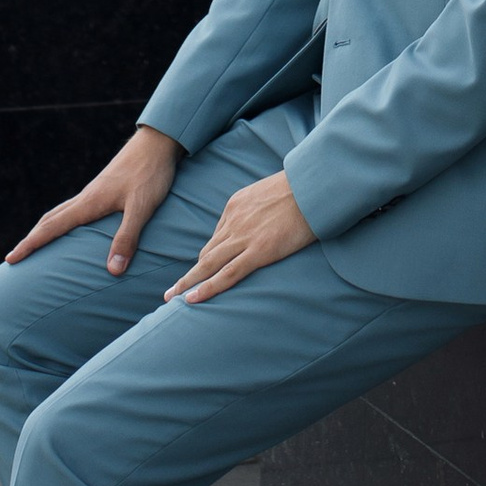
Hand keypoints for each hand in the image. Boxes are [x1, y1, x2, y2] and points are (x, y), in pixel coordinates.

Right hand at [5, 125, 179, 276]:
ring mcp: (93, 193)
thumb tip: (112, 271)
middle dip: (31, 240)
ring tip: (36, 245)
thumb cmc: (150, 174)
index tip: (10, 259)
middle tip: (14, 257)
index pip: (51, 227)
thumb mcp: (141, 208)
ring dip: (45, 230)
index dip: (30, 244)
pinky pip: (73, 210)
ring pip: (60, 213)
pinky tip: (71, 228)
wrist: (158, 142)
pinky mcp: (103, 190)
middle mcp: (85, 197)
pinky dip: (62, 222)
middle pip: (49, 220)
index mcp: (88, 203)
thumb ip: (127, 237)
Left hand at [167, 168, 313, 302]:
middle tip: (172, 291)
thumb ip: (258, 209)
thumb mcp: (269, 192)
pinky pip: (228, 274)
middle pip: (206, 253)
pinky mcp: (259, 251)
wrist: (313, 187)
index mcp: (235, 205)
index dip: (209, 257)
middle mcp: (233, 221)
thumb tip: (261, 224)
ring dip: (189, 283)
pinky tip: (192, 299)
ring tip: (173, 299)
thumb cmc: (300, 189)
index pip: (218, 237)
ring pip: (208, 265)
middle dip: (189, 274)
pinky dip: (208, 288)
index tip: (202, 272)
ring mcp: (244, 237)